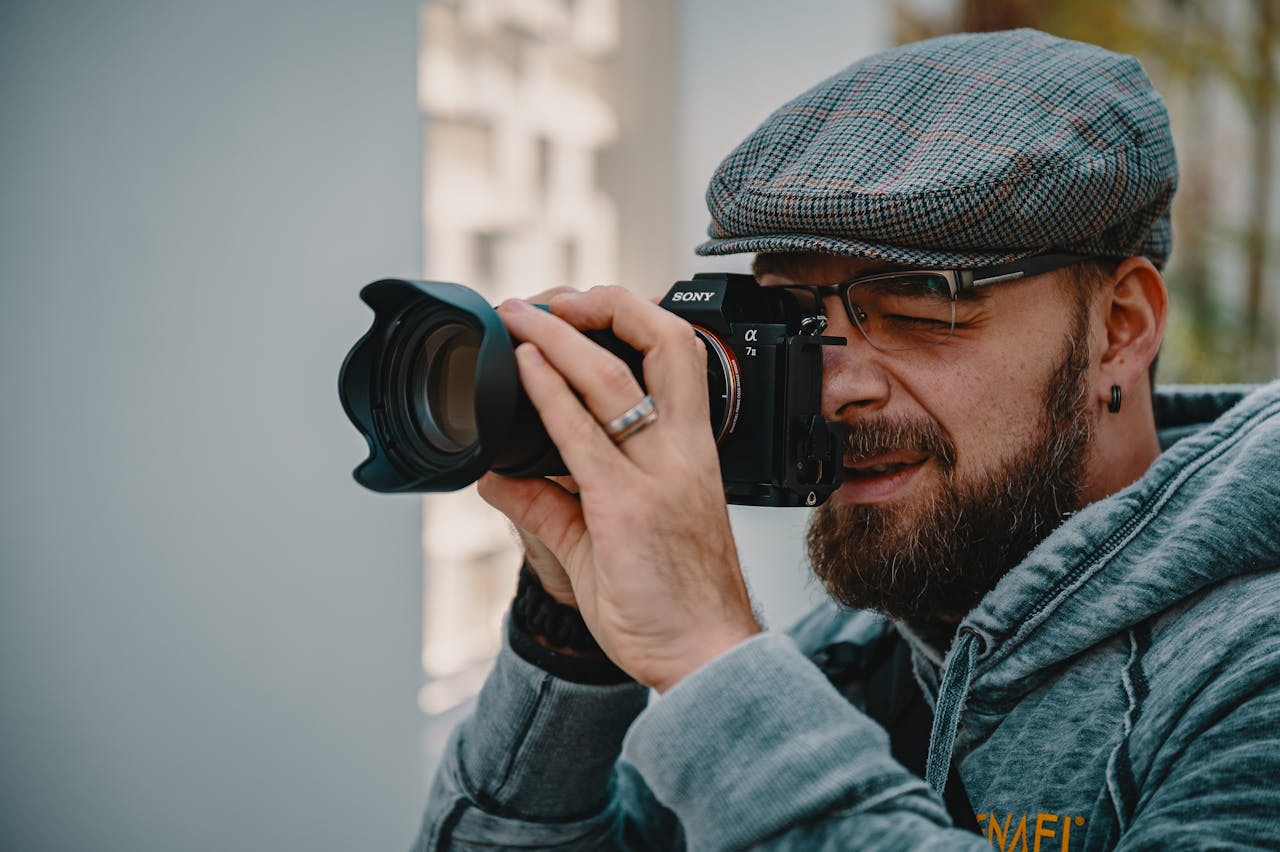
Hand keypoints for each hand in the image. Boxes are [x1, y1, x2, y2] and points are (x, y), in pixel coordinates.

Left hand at [477, 287, 760, 692]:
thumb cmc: (675, 599)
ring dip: (560, 337)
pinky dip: (549, 395)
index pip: (678, 355)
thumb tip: (497, 475)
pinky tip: (524, 368)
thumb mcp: (609, 539)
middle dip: (608, 304)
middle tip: (552, 298)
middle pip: (664, 345)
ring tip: (521, 315)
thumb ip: (551, 503)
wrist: (704, 655)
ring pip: (614, 380)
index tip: (587, 308)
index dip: (635, 316)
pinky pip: (582, 438)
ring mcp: (656, 477)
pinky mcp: (625, 508)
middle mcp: (681, 452)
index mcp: (693, 449)